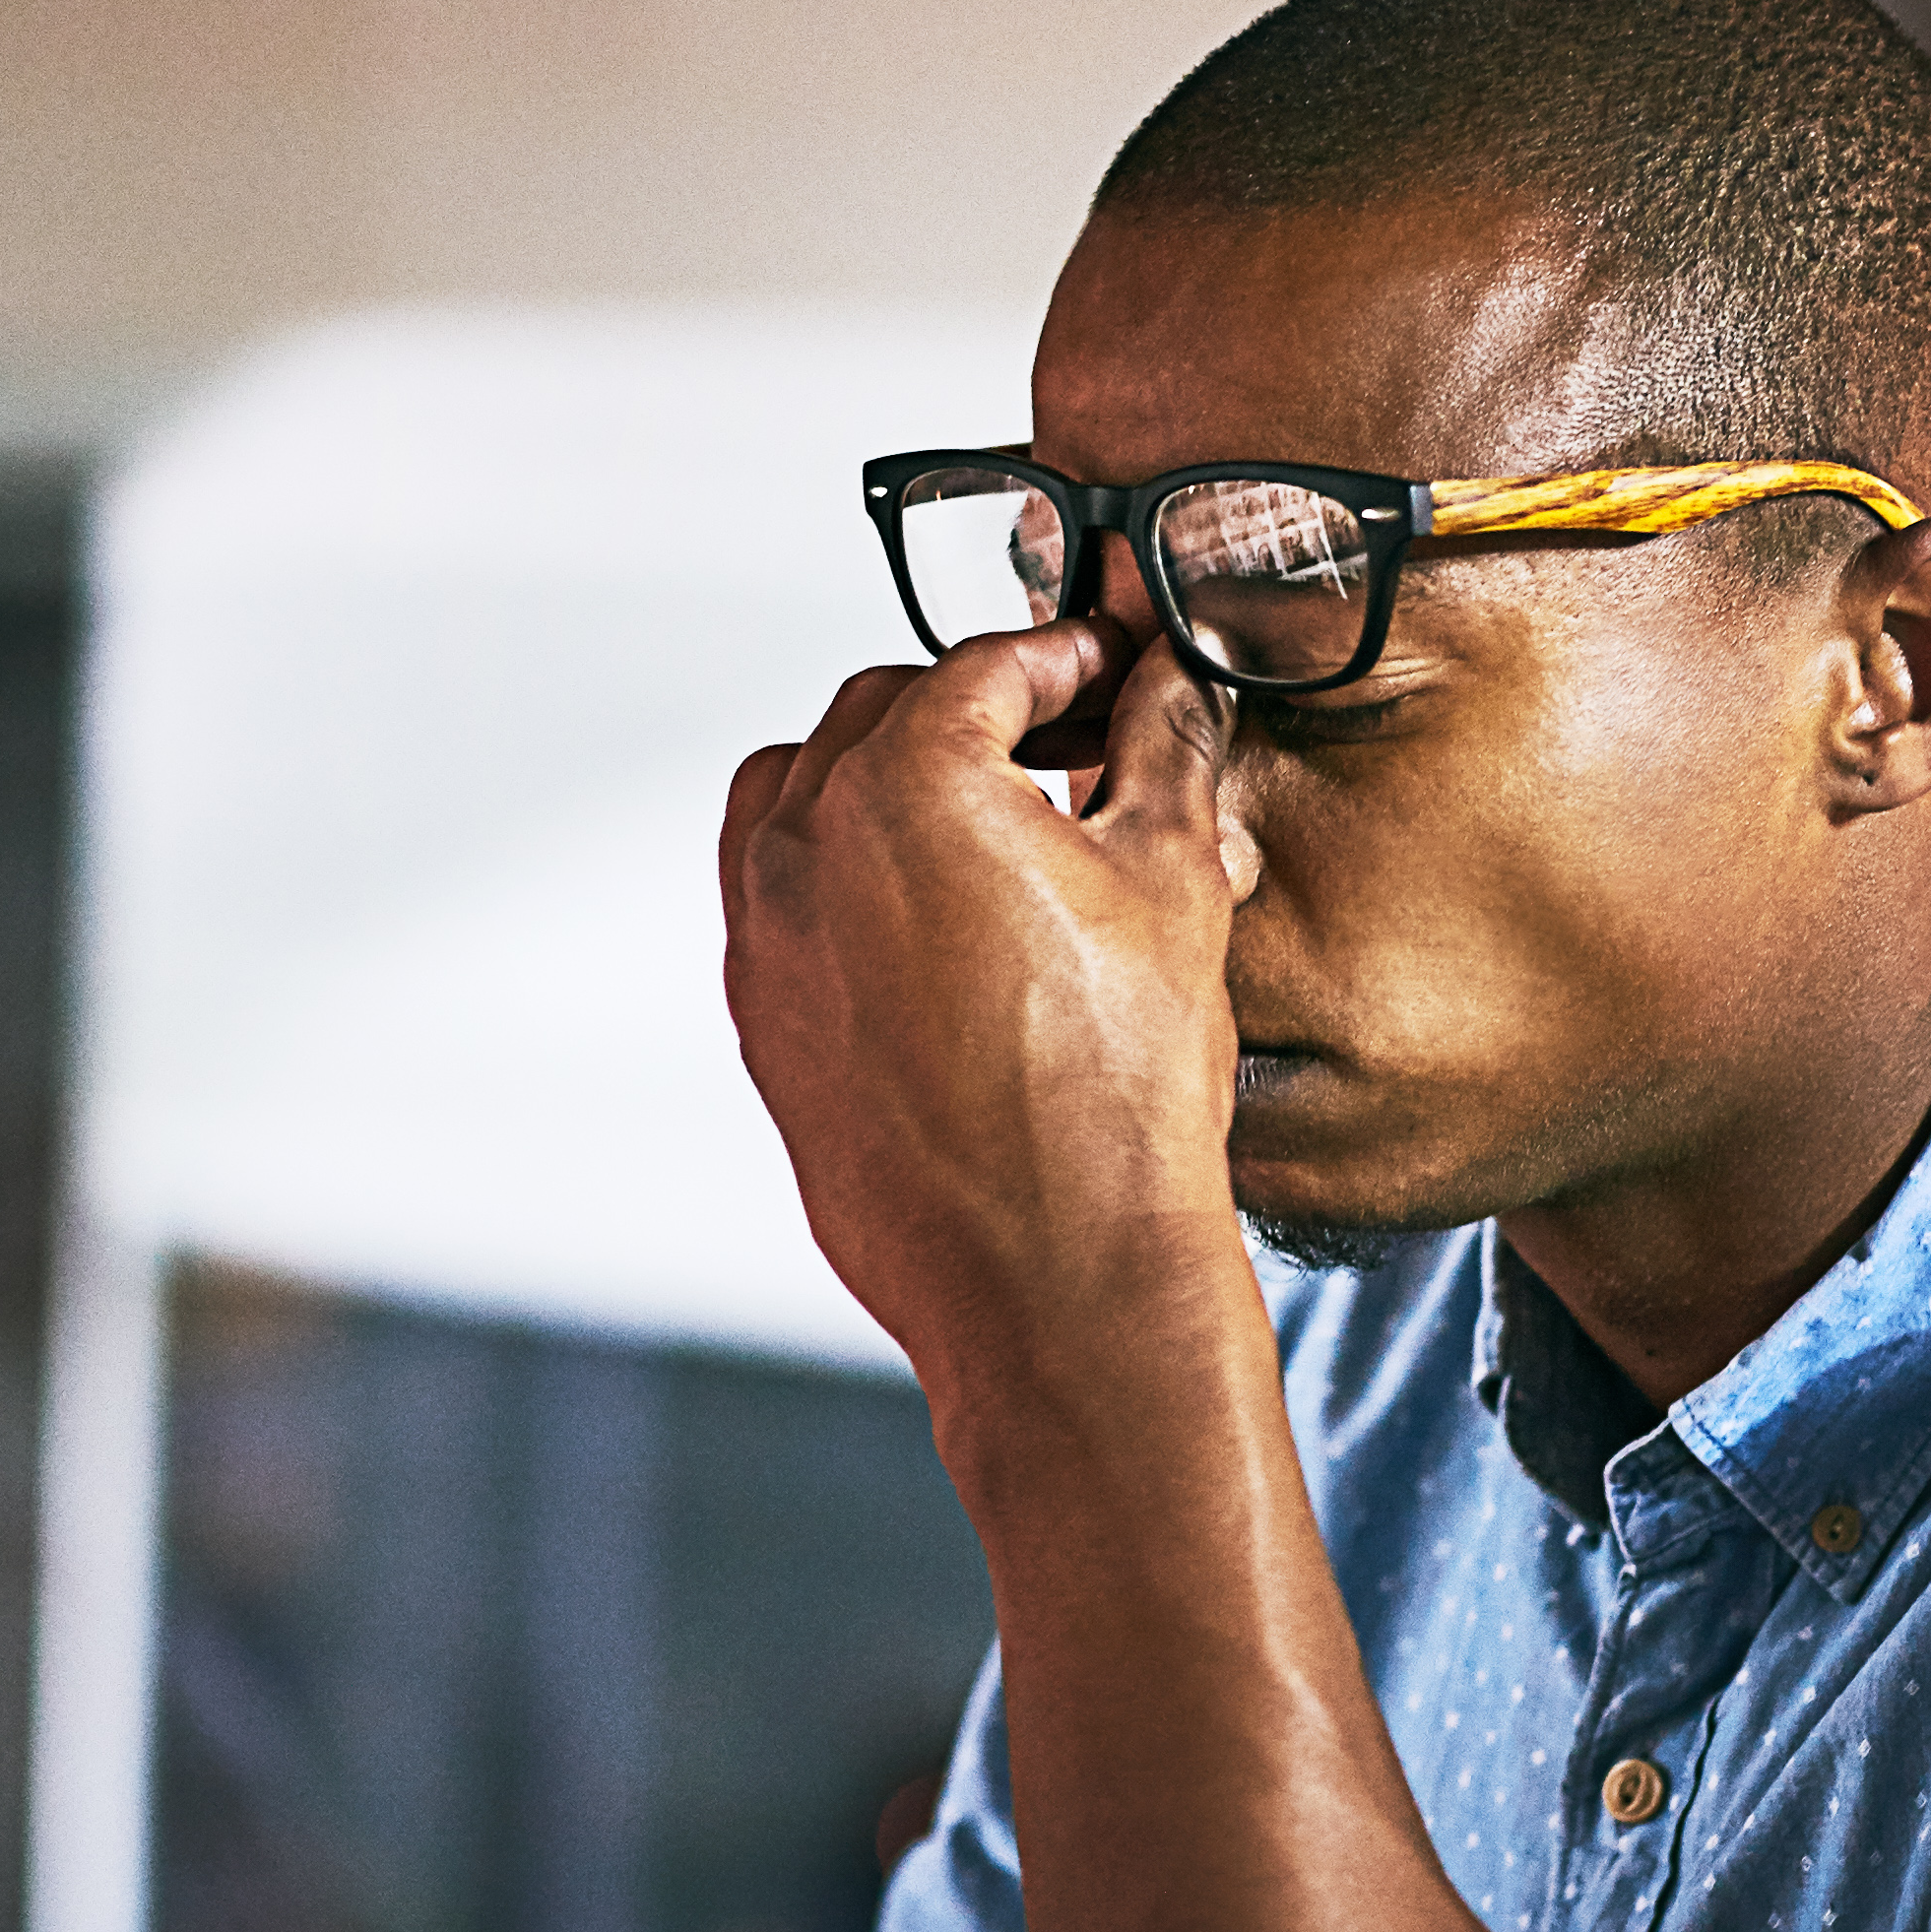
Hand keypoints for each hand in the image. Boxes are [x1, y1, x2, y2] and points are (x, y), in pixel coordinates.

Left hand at [718, 621, 1270, 1396]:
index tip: (1111, 671)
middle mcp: (807, 844)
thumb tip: (1165, 689)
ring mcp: (767, 936)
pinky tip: (934, 916)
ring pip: (805, 795)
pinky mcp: (759, 1017)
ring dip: (888, 778)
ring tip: (989, 822)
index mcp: (907, 781)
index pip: (989, 666)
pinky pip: (782, 900)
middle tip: (1071, 739)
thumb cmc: (1116, 1095)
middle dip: (979, 710)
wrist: (1057, 1274)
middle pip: (885, 712)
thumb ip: (1162, 750)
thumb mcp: (1171, 881)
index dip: (1068, 657)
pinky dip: (844, 873)